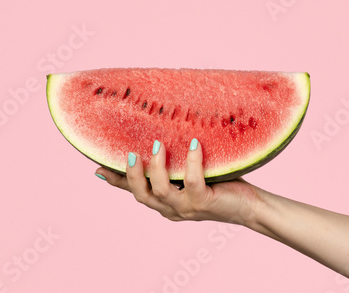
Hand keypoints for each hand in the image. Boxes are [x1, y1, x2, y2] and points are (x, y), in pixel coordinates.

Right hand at [95, 139, 261, 225]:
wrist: (250, 205)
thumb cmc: (220, 185)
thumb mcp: (190, 175)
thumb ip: (175, 167)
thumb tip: (159, 140)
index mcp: (166, 203)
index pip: (136, 192)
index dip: (116, 182)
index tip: (98, 167)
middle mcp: (172, 209)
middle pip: (142, 196)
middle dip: (132, 176)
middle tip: (131, 155)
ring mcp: (187, 208)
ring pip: (161, 191)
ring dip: (157, 168)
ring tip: (158, 146)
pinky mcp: (204, 202)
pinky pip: (191, 182)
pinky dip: (191, 162)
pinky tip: (193, 145)